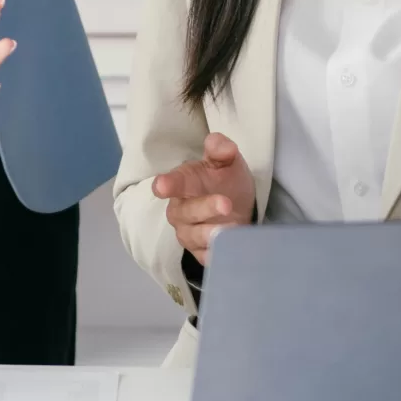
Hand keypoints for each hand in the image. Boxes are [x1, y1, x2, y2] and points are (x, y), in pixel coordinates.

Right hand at [149, 131, 253, 261]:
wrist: (238, 208)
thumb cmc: (226, 181)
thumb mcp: (227, 162)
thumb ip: (221, 150)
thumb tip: (219, 143)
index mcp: (183, 183)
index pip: (170, 184)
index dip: (166, 185)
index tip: (162, 186)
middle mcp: (181, 210)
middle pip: (184, 212)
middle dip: (204, 208)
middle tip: (226, 204)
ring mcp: (189, 233)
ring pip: (193, 237)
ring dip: (211, 233)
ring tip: (232, 228)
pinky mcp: (201, 253)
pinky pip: (205, 257)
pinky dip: (217, 253)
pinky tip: (231, 248)